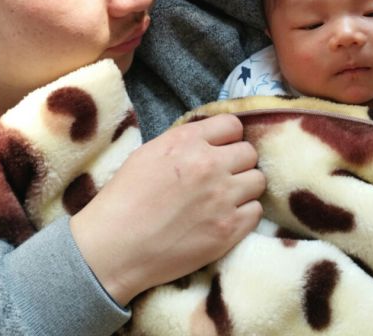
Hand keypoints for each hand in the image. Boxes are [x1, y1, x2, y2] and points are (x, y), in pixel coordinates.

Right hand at [70, 114, 264, 304]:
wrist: (115, 248)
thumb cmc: (124, 198)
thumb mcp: (149, 153)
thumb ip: (185, 142)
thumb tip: (210, 139)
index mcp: (188, 141)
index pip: (232, 125)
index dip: (227, 138)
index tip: (221, 149)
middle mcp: (210, 164)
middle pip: (250, 153)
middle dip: (238, 162)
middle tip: (223, 176)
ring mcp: (223, 197)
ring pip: (258, 181)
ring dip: (244, 188)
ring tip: (225, 198)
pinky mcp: (229, 229)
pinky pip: (256, 211)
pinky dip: (244, 214)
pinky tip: (224, 218)